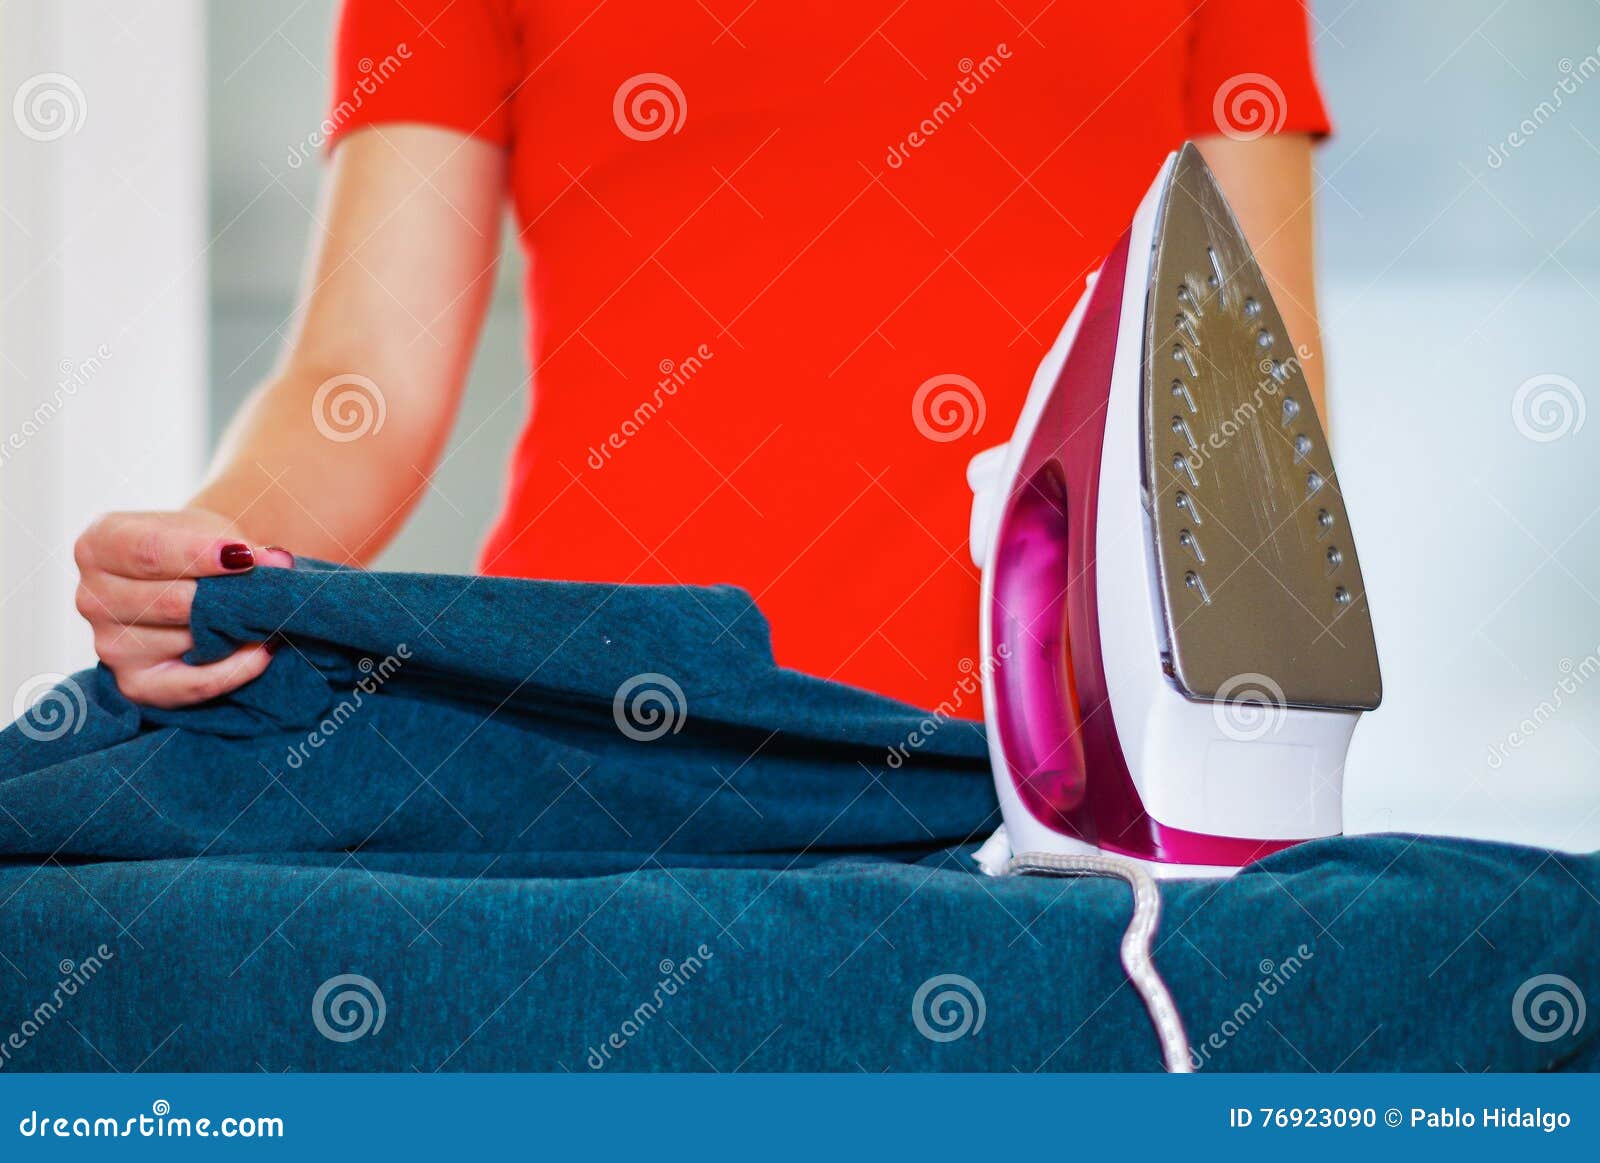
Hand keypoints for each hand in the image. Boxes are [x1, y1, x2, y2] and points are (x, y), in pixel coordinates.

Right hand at [73, 510, 294, 707]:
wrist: (193, 578)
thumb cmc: (196, 548)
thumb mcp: (212, 531)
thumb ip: (240, 545)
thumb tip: (278, 562)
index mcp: (98, 547)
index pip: (149, 552)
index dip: (200, 555)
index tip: (247, 557)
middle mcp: (91, 598)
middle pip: (168, 602)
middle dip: (227, 596)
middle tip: (274, 590)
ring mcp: (109, 646)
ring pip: (186, 640)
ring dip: (234, 630)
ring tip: (265, 616)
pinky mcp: (134, 685)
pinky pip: (193, 685)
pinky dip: (236, 669)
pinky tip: (263, 650)